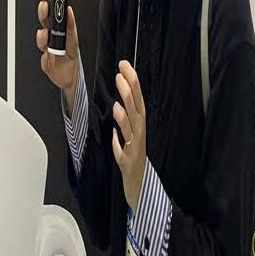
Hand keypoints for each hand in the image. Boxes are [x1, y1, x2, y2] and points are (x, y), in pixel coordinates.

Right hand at [36, 0, 78, 95]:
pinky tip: (48, 55)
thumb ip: (70, 24)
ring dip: (42, 35)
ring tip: (46, 33)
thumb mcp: (73, 38)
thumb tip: (68, 9)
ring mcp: (47, 48)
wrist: (70, 76)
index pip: (50, 9)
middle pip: (44, 21)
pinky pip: (44, 58)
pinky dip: (46, 56)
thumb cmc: (71, 55)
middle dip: (43, 12)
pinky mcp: (46, 62)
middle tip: (45, 5)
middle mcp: (50, 36)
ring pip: (41, 39)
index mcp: (57, 28)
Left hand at [111, 59, 146, 212]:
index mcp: (139, 127)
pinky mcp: (129, 166)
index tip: (124, 65)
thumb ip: (125, 122)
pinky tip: (114, 136)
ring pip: (131, 131)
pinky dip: (119, 145)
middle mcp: (140, 136)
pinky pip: (124, 154)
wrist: (140, 189)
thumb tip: (119, 106)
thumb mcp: (129, 137)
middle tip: (121, 73)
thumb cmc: (133, 161)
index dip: (133, 83)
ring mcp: (135, 151)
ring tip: (117, 103)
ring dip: (125, 117)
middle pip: (137, 111)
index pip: (137, 101)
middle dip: (130, 92)